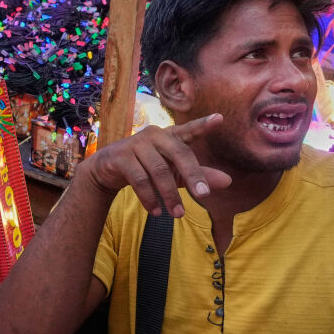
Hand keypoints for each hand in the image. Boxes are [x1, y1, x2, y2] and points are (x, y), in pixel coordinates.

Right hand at [78, 115, 230, 216]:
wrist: (106, 170)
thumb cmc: (146, 167)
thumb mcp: (174, 172)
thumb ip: (199, 175)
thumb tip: (228, 182)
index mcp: (170, 136)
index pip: (189, 130)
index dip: (203, 125)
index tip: (219, 118)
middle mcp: (154, 135)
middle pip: (179, 153)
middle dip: (193, 175)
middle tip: (204, 196)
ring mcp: (136, 144)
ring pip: (159, 171)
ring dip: (170, 195)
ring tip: (178, 214)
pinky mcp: (120, 157)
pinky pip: (139, 180)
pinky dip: (150, 198)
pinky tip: (157, 212)